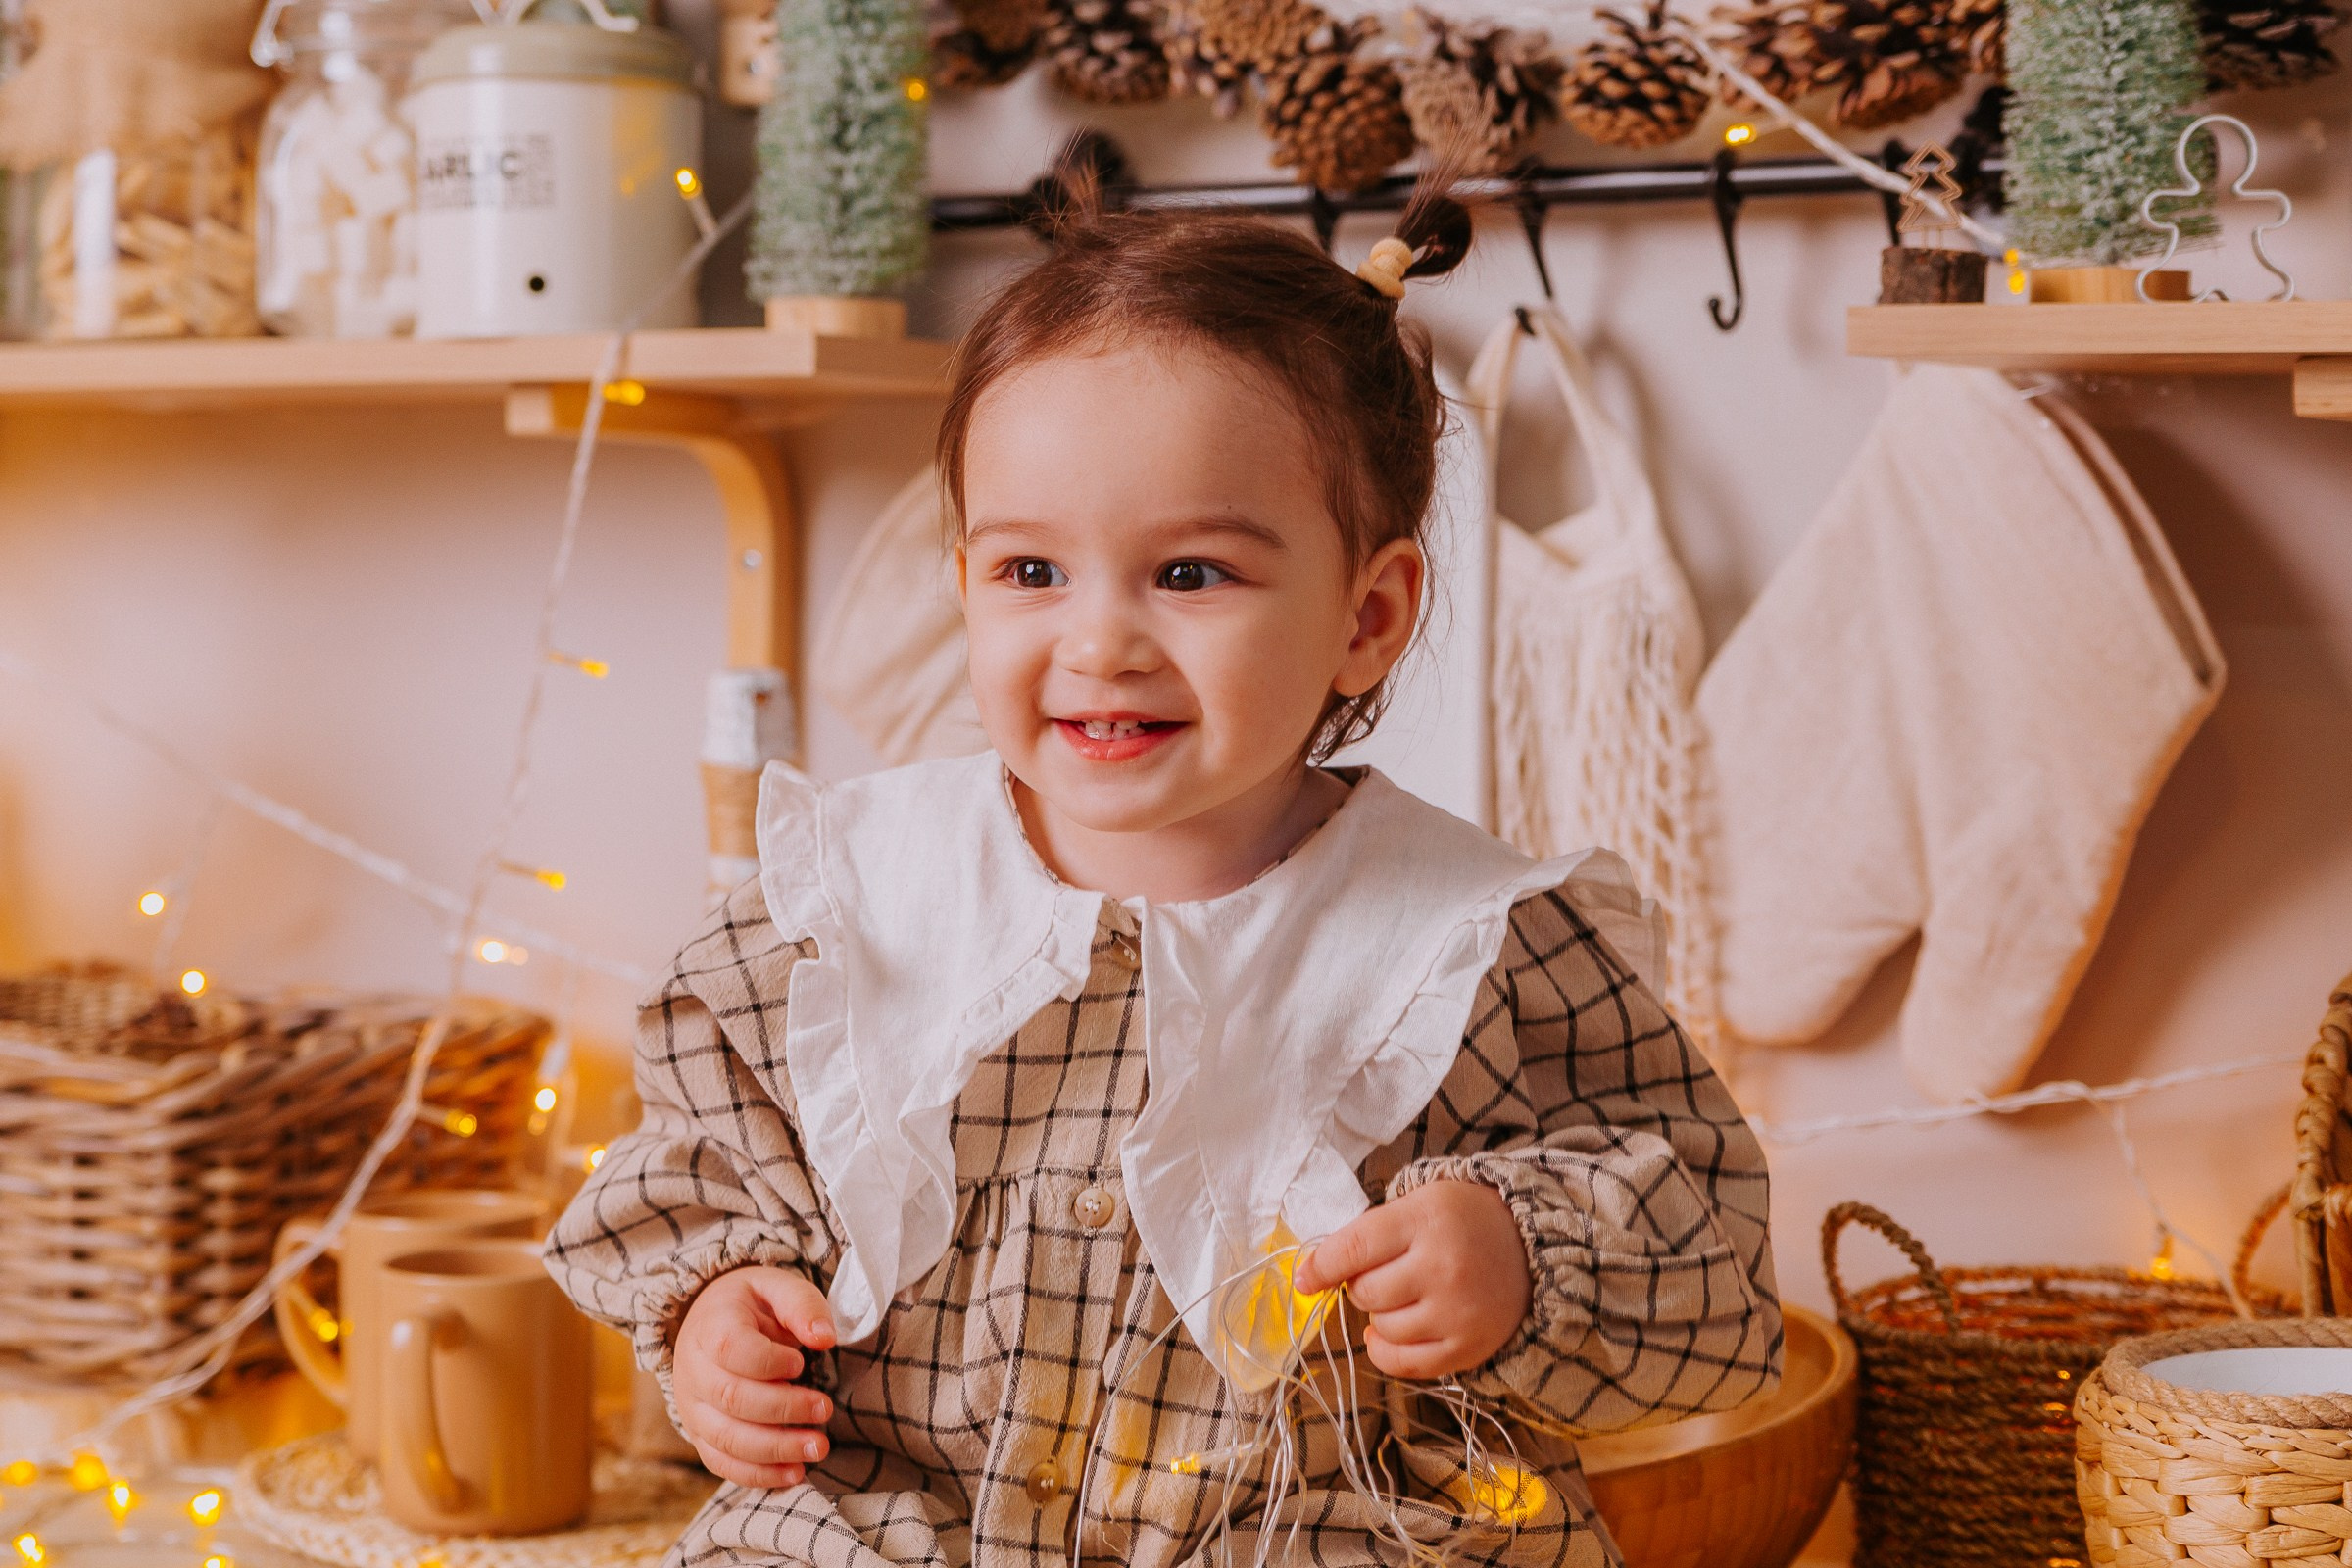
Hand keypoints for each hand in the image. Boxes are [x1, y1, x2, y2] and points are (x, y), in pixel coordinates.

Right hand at [672, 1266, 836, 1487]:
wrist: (711, 1322)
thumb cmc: (753, 1306)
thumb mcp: (777, 1287)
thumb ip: (802, 1306)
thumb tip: (824, 1338)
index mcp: (710, 1326)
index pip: (731, 1349)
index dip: (769, 1362)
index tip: (801, 1361)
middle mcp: (692, 1370)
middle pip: (731, 1398)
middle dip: (784, 1409)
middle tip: (825, 1409)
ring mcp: (692, 1408)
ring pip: (727, 1438)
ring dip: (776, 1449)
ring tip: (818, 1447)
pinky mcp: (700, 1435)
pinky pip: (722, 1463)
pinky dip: (758, 1474)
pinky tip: (795, 1473)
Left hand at [1293, 1179, 1530, 1379]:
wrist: (1533, 1249)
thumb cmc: (1463, 1221)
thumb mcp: (1421, 1202)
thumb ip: (1371, 1232)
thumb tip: (1312, 1272)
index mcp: (1427, 1219)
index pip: (1354, 1248)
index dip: (1320, 1266)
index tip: (1304, 1279)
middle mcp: (1443, 1267)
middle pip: (1365, 1292)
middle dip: (1361, 1285)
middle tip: (1383, 1272)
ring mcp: (1457, 1312)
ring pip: (1382, 1328)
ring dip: (1379, 1316)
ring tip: (1402, 1296)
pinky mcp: (1468, 1348)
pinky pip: (1404, 1365)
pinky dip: (1385, 1351)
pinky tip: (1388, 1334)